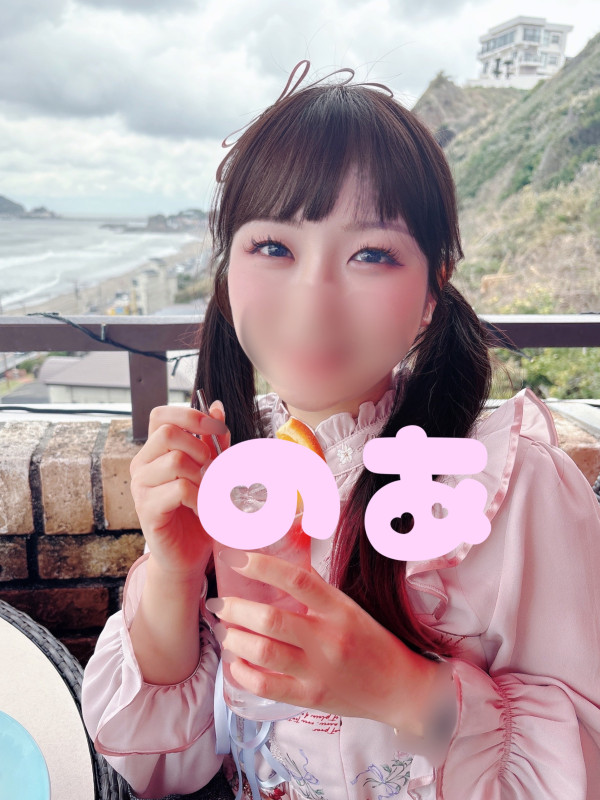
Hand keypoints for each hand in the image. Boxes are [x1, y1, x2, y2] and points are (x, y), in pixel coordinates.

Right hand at [129, 402, 229, 578]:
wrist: (188, 554)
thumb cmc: (198, 510)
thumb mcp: (210, 470)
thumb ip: (212, 441)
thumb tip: (216, 406)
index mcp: (155, 451)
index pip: (160, 415)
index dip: (190, 415)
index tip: (216, 429)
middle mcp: (142, 464)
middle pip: (168, 433)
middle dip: (199, 446)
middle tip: (212, 469)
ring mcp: (141, 487)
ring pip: (174, 460)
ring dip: (201, 475)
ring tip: (208, 492)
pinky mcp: (147, 509)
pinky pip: (178, 489)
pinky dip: (199, 497)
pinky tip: (203, 508)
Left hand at [206, 551, 440, 732]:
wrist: (400, 688)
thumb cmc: (372, 642)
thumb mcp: (349, 609)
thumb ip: (316, 594)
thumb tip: (276, 571)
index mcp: (340, 609)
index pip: (298, 580)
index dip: (264, 566)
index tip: (238, 559)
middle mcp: (328, 639)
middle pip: (271, 619)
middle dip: (236, 609)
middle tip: (221, 604)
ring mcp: (319, 671)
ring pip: (264, 652)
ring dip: (235, 639)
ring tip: (226, 631)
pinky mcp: (311, 697)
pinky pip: (267, 686)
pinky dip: (243, 674)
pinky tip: (236, 663)